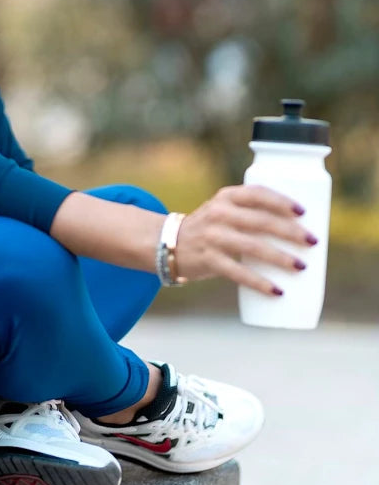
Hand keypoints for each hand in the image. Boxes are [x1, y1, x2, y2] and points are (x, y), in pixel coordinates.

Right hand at [175, 184, 316, 295]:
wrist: (170, 244)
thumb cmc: (212, 228)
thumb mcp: (225, 211)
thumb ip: (252, 214)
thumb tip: (300, 233)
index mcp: (226, 196)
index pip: (257, 193)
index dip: (282, 201)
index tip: (303, 212)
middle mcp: (218, 213)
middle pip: (260, 221)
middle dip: (290, 231)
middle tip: (312, 242)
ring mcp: (212, 236)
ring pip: (252, 246)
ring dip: (280, 257)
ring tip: (301, 267)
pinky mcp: (208, 259)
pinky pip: (238, 272)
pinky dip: (259, 283)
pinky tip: (277, 291)